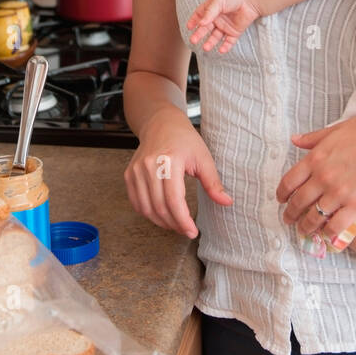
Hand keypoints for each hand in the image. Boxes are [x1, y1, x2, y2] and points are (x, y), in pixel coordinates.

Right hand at [124, 106, 232, 238]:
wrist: (161, 123)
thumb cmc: (183, 139)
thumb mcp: (203, 157)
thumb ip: (213, 182)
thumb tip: (226, 202)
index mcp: (169, 161)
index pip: (174, 201)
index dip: (183, 221)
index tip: (192, 231)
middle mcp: (149, 167)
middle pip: (160, 208)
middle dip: (174, 225)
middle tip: (187, 230)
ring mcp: (136, 171)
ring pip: (146, 209)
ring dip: (161, 222)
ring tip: (176, 224)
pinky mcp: (129, 175)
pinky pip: (136, 202)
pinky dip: (148, 213)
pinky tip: (161, 215)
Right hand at [187, 0, 263, 53]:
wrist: (251, 0)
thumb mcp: (218, 1)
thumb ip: (209, 12)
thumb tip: (201, 23)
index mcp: (211, 9)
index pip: (199, 16)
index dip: (193, 21)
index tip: (189, 27)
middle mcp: (217, 18)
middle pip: (205, 28)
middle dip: (199, 35)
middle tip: (193, 40)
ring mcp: (225, 26)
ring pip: (215, 37)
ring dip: (210, 42)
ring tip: (206, 47)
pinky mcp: (234, 32)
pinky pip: (228, 41)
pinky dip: (225, 47)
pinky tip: (221, 50)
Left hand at [279, 110, 355, 247]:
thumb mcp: (336, 130)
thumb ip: (314, 138)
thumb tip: (295, 140)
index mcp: (315, 159)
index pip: (289, 182)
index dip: (281, 194)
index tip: (281, 200)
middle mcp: (323, 178)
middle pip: (298, 202)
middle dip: (290, 214)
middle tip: (288, 219)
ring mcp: (339, 193)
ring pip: (314, 217)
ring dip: (305, 226)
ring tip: (304, 230)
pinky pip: (335, 225)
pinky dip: (327, 232)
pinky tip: (326, 234)